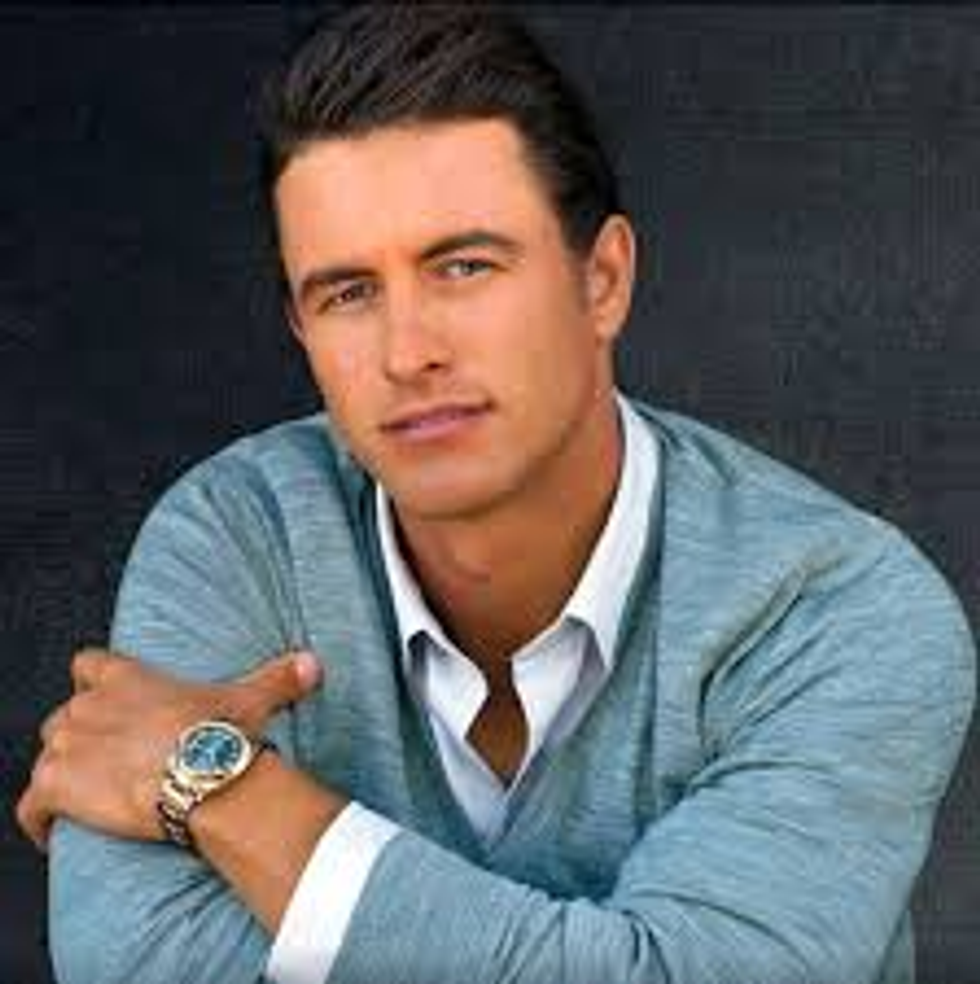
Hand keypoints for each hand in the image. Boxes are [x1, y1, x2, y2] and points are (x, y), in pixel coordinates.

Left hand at [16, 647, 321, 851]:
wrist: (203, 778)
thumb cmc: (223, 735)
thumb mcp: (252, 699)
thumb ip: (279, 677)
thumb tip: (314, 663)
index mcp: (126, 680)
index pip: (87, 664)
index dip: (93, 684)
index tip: (106, 702)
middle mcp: (88, 706)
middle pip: (63, 717)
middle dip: (78, 738)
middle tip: (108, 762)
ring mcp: (67, 747)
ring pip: (47, 759)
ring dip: (61, 778)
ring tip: (88, 801)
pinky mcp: (55, 787)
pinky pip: (31, 806)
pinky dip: (39, 821)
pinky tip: (54, 833)